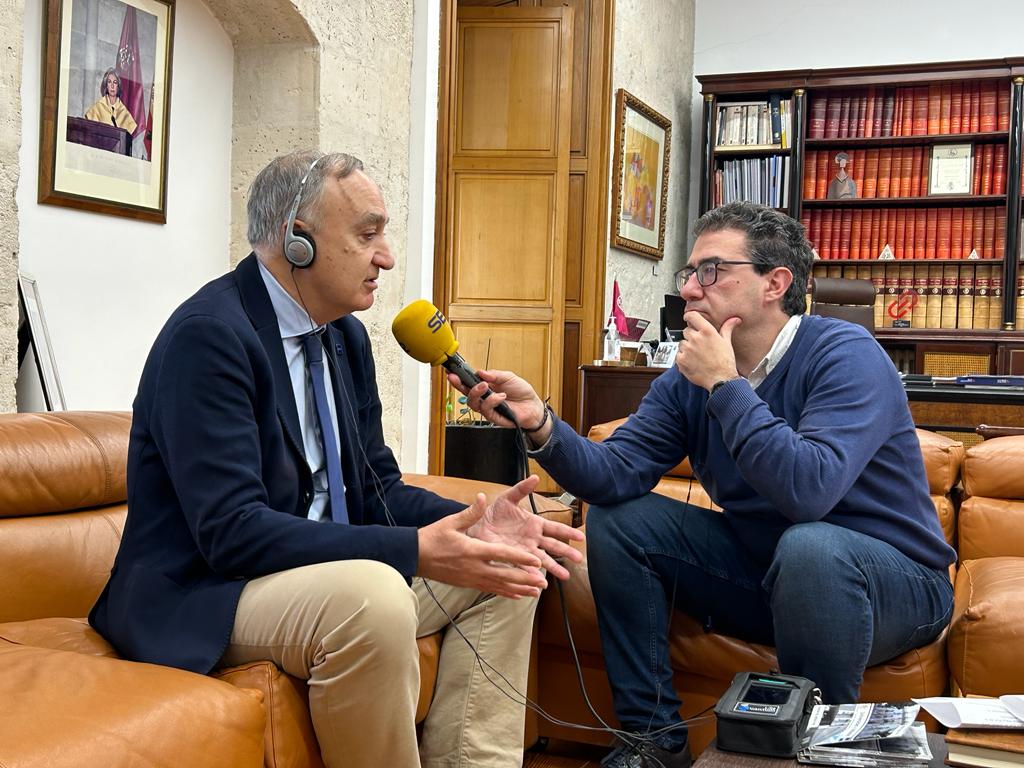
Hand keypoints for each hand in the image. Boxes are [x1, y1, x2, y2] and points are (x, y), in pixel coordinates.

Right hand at [417, 502, 548, 598]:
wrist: (415, 557)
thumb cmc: (432, 538)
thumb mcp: (451, 522)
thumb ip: (470, 512)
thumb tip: (482, 497)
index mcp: (473, 550)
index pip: (502, 555)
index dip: (521, 558)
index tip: (537, 561)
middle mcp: (475, 568)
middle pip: (505, 576)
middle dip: (525, 579)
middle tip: (543, 583)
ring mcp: (471, 578)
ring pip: (500, 586)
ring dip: (519, 589)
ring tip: (536, 592)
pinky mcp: (468, 584)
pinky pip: (490, 590)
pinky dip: (506, 593)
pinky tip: (517, 596)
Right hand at [446, 369, 550, 442]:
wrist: (533, 406)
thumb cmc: (521, 392)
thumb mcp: (508, 377)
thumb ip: (494, 374)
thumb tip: (480, 372)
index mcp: (486, 387)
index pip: (468, 383)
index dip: (458, 379)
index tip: (451, 372)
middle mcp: (484, 398)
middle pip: (466, 394)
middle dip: (459, 386)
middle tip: (458, 378)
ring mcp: (488, 408)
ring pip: (473, 403)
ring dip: (476, 392)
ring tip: (485, 386)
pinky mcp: (494, 417)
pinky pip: (487, 410)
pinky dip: (492, 401)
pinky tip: (501, 396)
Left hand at [466, 474, 583, 581]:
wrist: (477, 525)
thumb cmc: (494, 512)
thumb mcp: (508, 498)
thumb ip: (522, 489)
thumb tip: (535, 477)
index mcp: (535, 523)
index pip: (556, 528)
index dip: (568, 532)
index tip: (580, 537)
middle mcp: (533, 538)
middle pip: (554, 546)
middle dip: (566, 552)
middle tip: (579, 559)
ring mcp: (525, 550)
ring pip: (543, 560)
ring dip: (554, 567)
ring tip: (565, 576)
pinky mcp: (514, 558)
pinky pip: (526, 567)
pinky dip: (533, 575)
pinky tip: (541, 582)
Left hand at [677, 311, 740, 389]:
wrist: (721, 380)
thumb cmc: (725, 362)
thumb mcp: (727, 343)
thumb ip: (727, 328)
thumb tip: (735, 319)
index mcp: (707, 332)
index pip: (692, 316)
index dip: (689, 316)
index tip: (689, 319)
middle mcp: (696, 339)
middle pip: (686, 331)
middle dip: (691, 336)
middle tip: (699, 345)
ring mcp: (687, 349)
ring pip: (682, 343)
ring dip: (687, 347)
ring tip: (697, 356)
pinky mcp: (681, 360)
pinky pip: (678, 354)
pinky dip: (683, 358)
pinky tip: (693, 362)